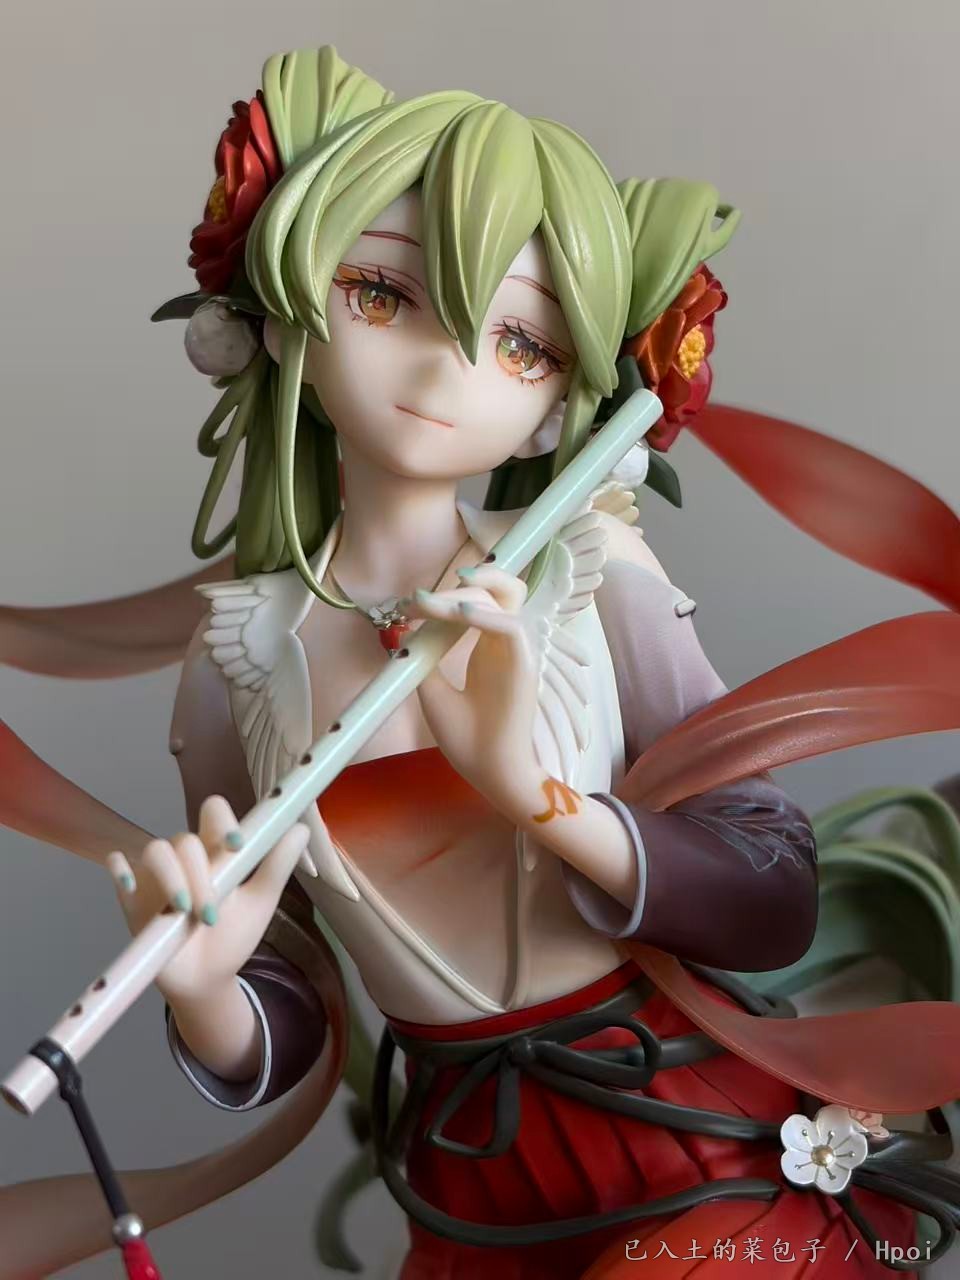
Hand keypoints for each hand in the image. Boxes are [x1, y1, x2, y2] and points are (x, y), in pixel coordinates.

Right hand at [106, 795, 309, 1005]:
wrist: (206, 979)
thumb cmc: (234, 936)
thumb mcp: (260, 903)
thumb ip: (277, 866)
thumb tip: (301, 828)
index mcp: (217, 850)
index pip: (214, 813)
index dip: (223, 821)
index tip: (238, 844)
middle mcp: (185, 857)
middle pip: (184, 839)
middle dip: (200, 876)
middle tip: (212, 914)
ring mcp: (156, 875)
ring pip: (155, 851)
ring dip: (171, 879)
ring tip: (185, 911)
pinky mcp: (132, 895)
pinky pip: (118, 869)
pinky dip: (121, 870)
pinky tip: (130, 883)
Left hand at [410, 565, 543, 816]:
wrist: (488, 772)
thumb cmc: (468, 738)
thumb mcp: (433, 692)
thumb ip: (425, 659)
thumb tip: (405, 630)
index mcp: (487, 646)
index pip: (477, 600)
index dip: (444, 595)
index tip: (408, 605)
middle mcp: (504, 642)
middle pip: (499, 589)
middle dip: (456, 587)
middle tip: (417, 600)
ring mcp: (517, 651)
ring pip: (505, 600)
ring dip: (467, 595)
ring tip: (432, 603)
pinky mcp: (525, 665)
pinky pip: (512, 627)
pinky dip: (486, 616)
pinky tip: (459, 617)